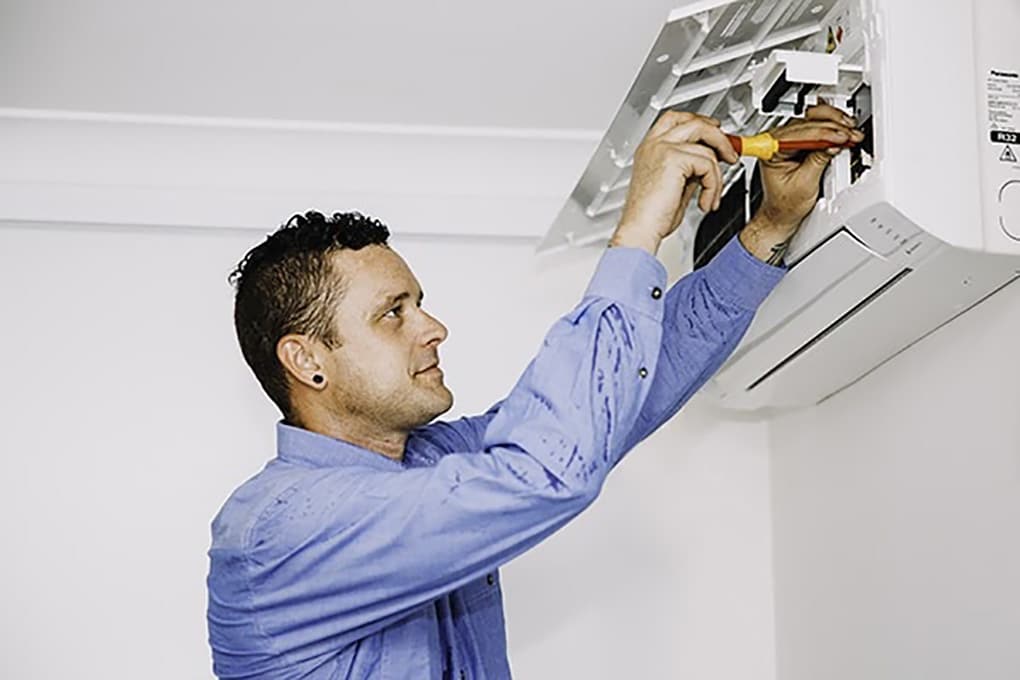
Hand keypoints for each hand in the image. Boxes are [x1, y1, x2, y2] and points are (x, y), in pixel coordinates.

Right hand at [611, 111, 739, 254]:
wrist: (640, 229)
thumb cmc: (651, 217)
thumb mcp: (674, 185)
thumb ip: (689, 168)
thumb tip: (708, 162)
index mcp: (650, 148)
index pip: (676, 119)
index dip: (700, 121)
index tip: (717, 132)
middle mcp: (654, 144)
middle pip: (695, 122)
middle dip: (719, 137)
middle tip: (730, 155)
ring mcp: (662, 148)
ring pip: (707, 145)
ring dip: (717, 175)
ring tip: (712, 195)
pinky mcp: (673, 158)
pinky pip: (708, 164)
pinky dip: (713, 186)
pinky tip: (704, 201)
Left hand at [754, 103, 864, 235]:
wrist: (783, 212)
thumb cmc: (785, 203)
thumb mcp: (805, 184)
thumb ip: (818, 161)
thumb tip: (833, 144)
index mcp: (771, 151)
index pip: (799, 135)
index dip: (822, 134)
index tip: (840, 137)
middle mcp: (777, 141)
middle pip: (807, 123)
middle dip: (832, 128)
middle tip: (850, 134)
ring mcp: (789, 138)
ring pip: (813, 120)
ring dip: (834, 123)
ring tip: (850, 130)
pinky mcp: (800, 140)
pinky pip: (817, 126)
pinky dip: (833, 127)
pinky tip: (844, 128)